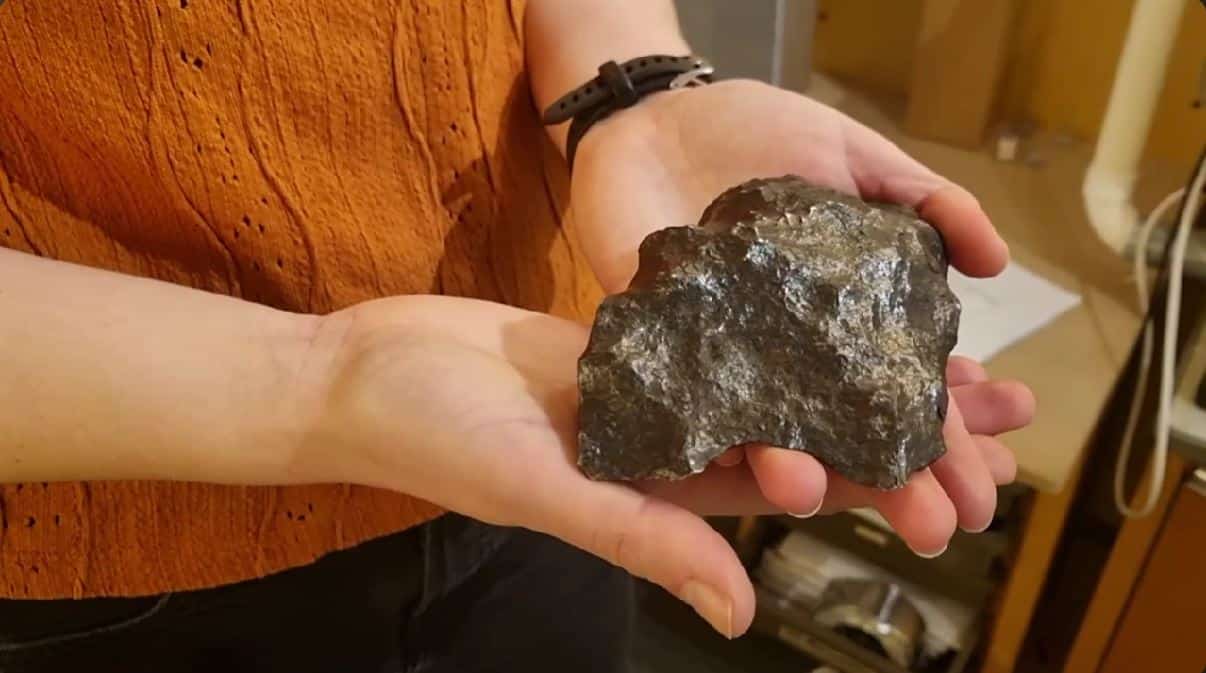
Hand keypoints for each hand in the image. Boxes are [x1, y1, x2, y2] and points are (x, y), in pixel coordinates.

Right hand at [302, 295, 1031, 637]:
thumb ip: (645, 539)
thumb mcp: (546, 491)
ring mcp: (650, 386)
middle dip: (899, 422)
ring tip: (939, 346)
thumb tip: (744, 610)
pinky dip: (774, 316)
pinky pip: (713, 328)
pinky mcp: (624, 337)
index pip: (799, 491)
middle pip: (806, 433)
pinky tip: (826, 294)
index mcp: (662, 490)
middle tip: (998, 402)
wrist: (370, 372)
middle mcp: (669, 443)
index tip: (974, 478)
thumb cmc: (441, 442)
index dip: (888, 487)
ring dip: (851, 363)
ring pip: (771, 377)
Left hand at [570, 79, 1032, 554]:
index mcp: (844, 319)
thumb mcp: (856, 158)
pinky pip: (693, 409)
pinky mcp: (664, 355)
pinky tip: (765, 464)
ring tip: (842, 500)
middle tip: (939, 527)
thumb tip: (998, 266)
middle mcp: (792, 355)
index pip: (906, 392)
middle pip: (850, 434)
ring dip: (809, 474)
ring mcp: (728, 361)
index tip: (992, 482)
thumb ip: (926, 202)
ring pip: (774, 436)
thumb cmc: (758, 135)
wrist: (656, 116)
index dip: (949, 437)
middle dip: (898, 482)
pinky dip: (725, 436)